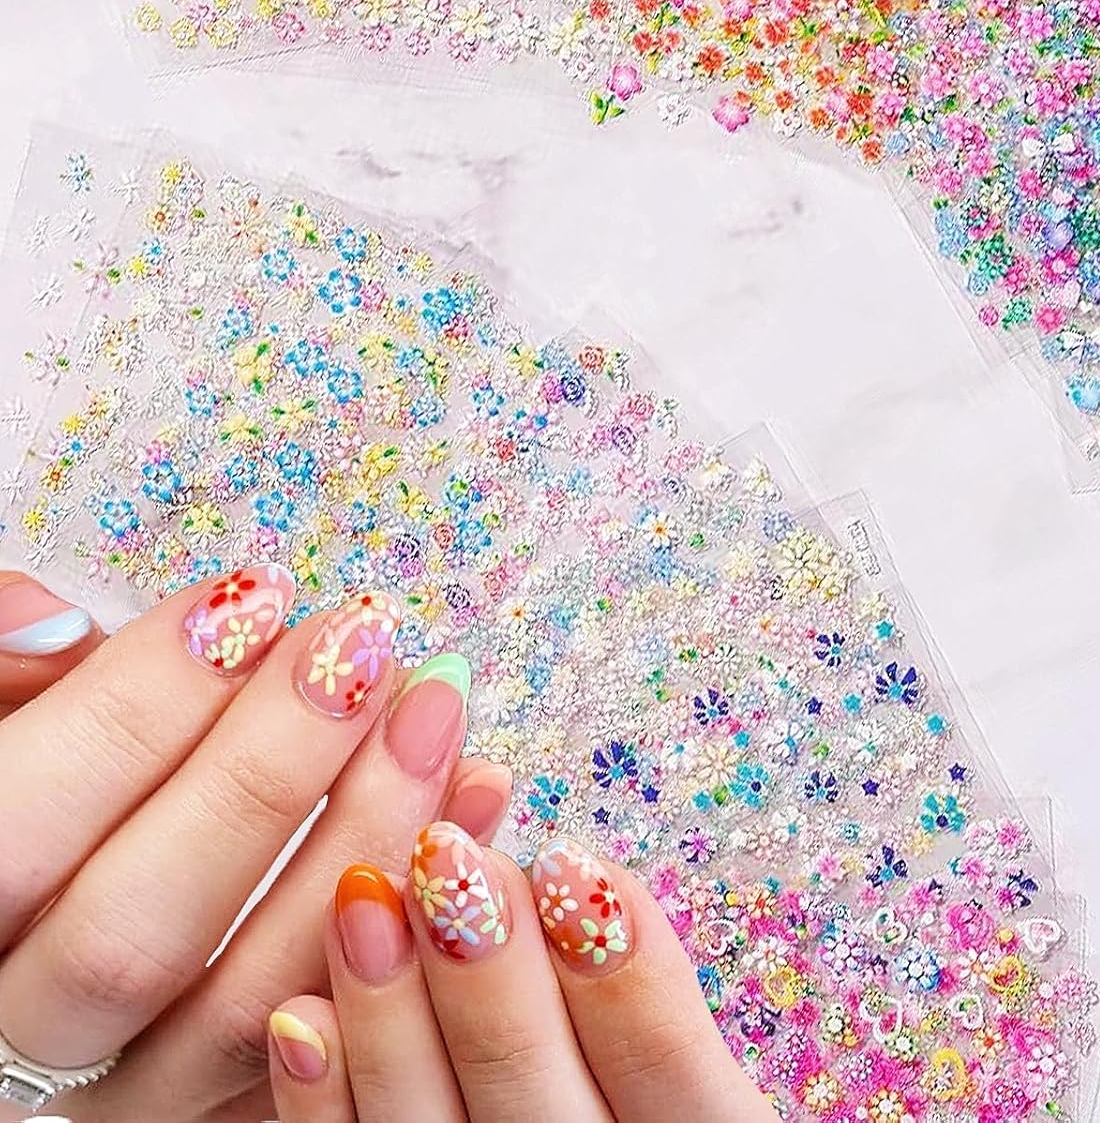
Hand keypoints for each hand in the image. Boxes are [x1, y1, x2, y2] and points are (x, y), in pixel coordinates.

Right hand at [0, 566, 511, 1121]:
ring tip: (435, 704)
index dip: (139, 707)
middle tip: (365, 641)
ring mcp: (122, 1094)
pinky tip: (482, 790)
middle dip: (264, 774)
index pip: (19, 831)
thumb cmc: (39, 801)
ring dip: (364, 840)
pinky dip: (420, 908)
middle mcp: (12, 1039)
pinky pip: (337, 1035)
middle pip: (134, 935)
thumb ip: (8, 690)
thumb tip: (56, 621)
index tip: (255, 597)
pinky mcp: (224, 1101)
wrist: (50, 930)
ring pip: (247, 1007)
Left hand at [267, 825, 774, 1122]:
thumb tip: (573, 868)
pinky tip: (303, 1012)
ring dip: (390, 1013)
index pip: (671, 1075)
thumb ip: (644, 982)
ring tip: (362, 891)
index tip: (574, 861)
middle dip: (486, 974)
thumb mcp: (679, 1056)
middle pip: (535, 1097)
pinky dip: (324, 1100)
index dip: (630, 977)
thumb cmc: (619, 1082)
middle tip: (449, 856)